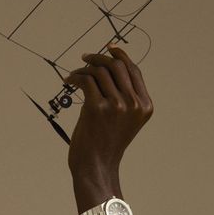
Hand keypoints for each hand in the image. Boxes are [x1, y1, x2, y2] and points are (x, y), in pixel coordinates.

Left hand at [64, 45, 152, 182]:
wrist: (96, 166)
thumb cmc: (106, 144)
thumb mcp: (125, 121)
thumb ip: (125, 98)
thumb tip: (107, 68)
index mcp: (145, 106)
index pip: (133, 71)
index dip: (120, 56)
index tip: (107, 48)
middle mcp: (134, 104)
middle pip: (117, 66)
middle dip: (99, 57)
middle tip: (85, 57)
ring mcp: (117, 105)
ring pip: (99, 71)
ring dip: (83, 69)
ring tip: (74, 75)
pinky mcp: (96, 108)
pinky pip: (85, 80)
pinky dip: (75, 77)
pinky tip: (68, 81)